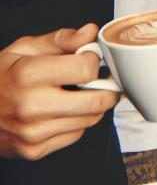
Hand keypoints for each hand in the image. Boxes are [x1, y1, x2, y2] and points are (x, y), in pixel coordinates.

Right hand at [0, 25, 119, 159]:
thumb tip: (90, 33)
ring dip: (92, 105)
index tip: (87, 58)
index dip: (92, 60)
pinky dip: (76, 122)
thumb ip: (60, 39)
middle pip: (97, 100)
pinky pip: (75, 135)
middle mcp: (31, 107)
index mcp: (28, 76)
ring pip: (91, 119)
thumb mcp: (23, 49)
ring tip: (76, 93)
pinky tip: (62, 111)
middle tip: (98, 78)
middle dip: (105, 86)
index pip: (87, 69)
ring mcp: (33, 133)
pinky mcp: (35, 151)